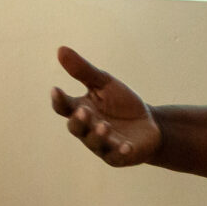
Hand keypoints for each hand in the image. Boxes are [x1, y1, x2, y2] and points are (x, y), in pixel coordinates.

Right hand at [50, 48, 162, 165]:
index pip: (64, 107)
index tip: (56, 90)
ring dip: (98, 135)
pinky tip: (126, 146)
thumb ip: (83, 71)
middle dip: (79, 121)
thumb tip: (60, 49)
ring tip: (105, 126)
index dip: (59, 100)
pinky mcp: (119, 156)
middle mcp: (87, 129)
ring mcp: (102, 145)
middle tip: (83, 111)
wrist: (150, 124)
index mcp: (81, 110)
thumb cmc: (122, 104)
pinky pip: (117, 155)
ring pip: (94, 142)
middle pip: (76, 127)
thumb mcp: (104, 84)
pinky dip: (121, 151)